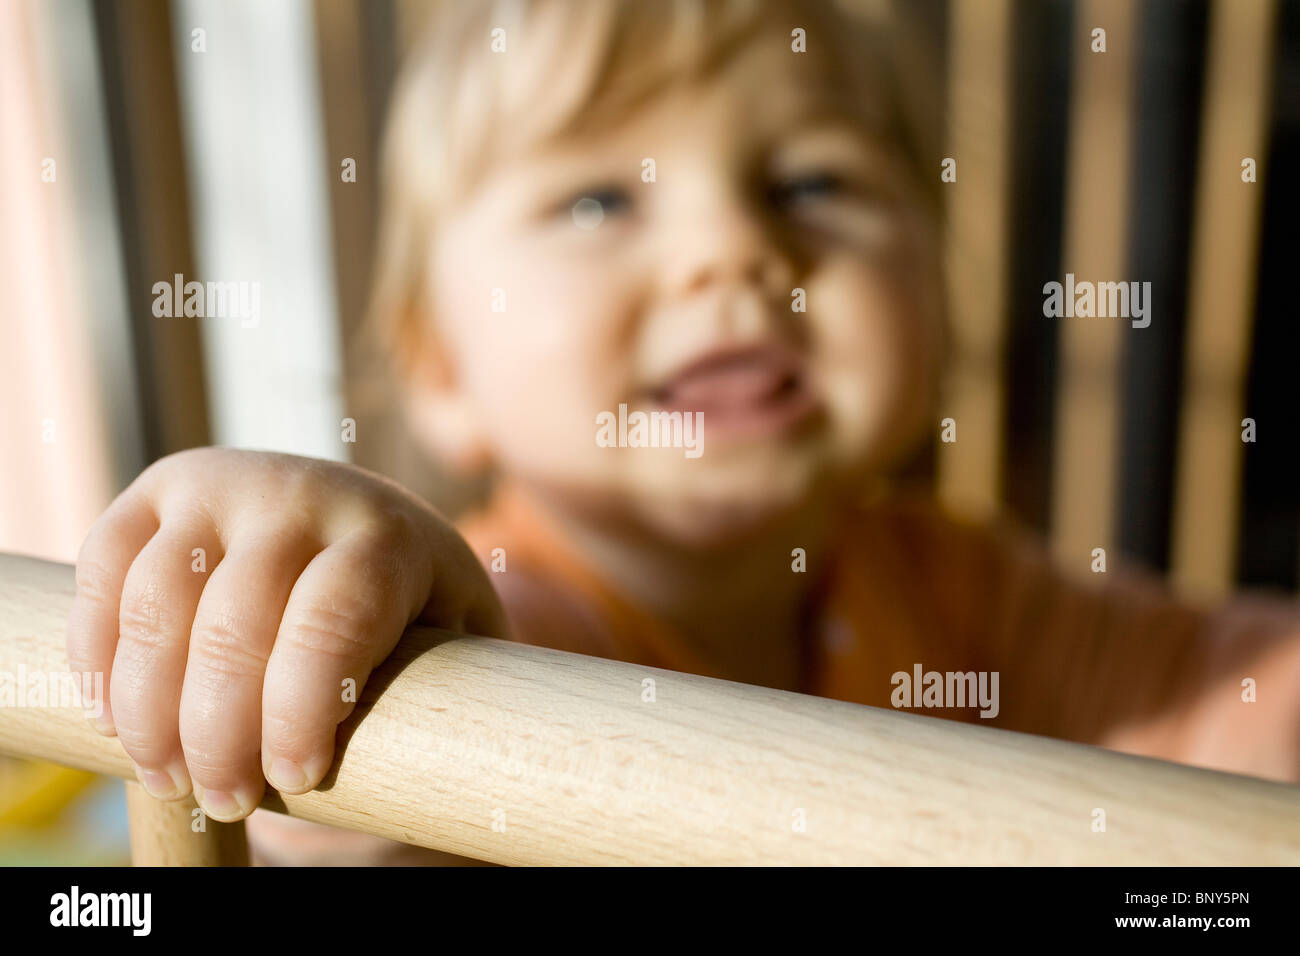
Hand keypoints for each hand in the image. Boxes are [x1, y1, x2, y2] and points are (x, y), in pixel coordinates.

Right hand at [66, 447, 506, 820]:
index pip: (331, 623)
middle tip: (226, 801)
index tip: (294, 779)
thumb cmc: (412, 614)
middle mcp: (301, 495)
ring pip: (159, 601)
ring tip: (168, 775)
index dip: (300, 711)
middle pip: (235, 625)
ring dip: (149, 706)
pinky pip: (105, 563)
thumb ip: (426, 705)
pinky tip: (112, 716)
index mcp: (383, 537)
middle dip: (219, 733)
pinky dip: (96, 648)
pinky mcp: (162, 489)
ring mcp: (224, 484)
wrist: (366, 524)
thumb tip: (349, 791)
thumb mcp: (448, 652)